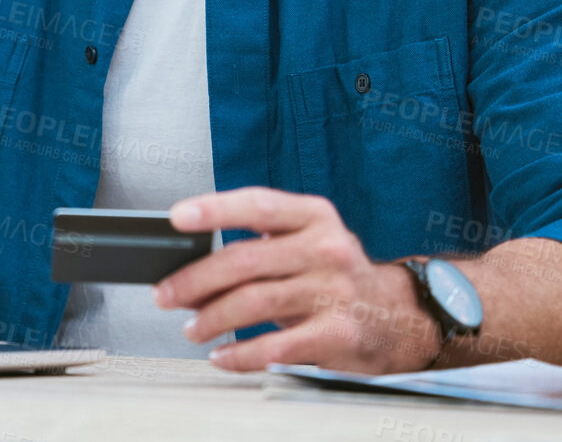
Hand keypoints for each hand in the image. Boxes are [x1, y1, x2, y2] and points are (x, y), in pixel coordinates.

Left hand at [152, 187, 442, 372]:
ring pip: (254, 302)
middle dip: (195, 279)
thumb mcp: (305, 243)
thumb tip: (189, 271)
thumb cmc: (334, 274)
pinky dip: (241, 354)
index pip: (258, 204)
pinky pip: (276, 346)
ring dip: (212, 318)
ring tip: (192, 329)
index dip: (215, 209)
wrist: (396, 315)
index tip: (177, 217)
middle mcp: (327, 248)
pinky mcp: (338, 333)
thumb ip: (256, 248)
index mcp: (314, 216)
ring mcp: (335, 290)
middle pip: (246, 260)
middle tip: (165, 294)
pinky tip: (223, 356)